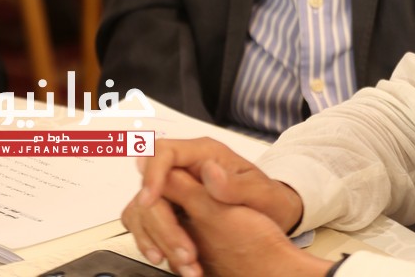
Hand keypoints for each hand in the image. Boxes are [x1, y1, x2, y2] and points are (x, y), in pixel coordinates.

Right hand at [133, 168, 327, 276]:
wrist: (272, 217)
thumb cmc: (267, 199)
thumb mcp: (260, 192)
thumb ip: (235, 184)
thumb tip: (208, 172)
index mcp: (204, 153)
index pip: (164, 152)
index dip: (152, 174)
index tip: (149, 200)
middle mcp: (184, 167)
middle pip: (149, 185)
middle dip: (160, 221)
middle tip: (183, 252)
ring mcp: (175, 188)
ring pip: (142, 206)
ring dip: (154, 236)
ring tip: (182, 262)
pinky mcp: (170, 208)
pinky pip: (144, 222)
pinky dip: (150, 241)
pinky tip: (166, 258)